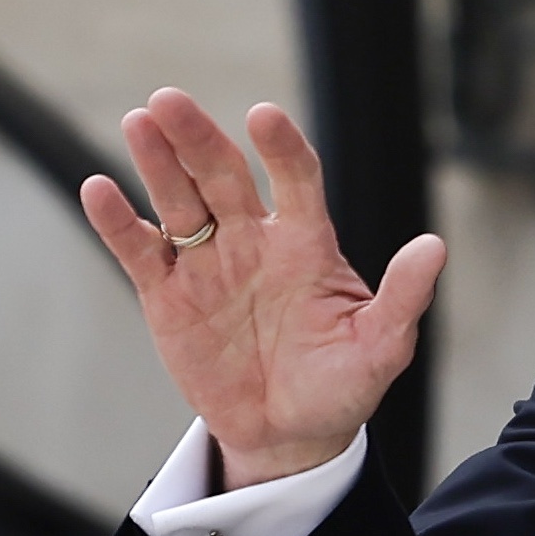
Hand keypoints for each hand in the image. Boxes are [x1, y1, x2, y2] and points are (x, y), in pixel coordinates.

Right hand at [80, 90, 441, 488]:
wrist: (291, 434)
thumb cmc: (342, 385)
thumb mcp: (381, 347)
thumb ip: (403, 297)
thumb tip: (435, 246)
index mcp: (306, 244)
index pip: (295, 180)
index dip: (280, 150)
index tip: (263, 117)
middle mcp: (253, 240)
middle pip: (222, 176)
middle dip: (198, 138)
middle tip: (170, 101)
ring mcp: (207, 264)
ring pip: (177, 202)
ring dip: (156, 163)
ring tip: (139, 123)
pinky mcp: (166, 295)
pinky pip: (139, 251)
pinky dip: (117, 222)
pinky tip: (99, 189)